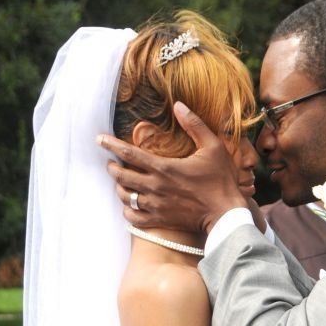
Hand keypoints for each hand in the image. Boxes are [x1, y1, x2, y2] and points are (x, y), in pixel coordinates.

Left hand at [98, 102, 247, 233]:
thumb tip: (179, 105)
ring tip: (120, 181)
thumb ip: (194, 125)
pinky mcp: (159, 220)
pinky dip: (127, 210)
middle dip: (112, 167)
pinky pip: (132, 217)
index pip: (129, 153)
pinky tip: (130, 204)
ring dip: (119, 187)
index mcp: (164, 167)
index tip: (99, 139)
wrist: (226, 214)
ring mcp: (156, 205)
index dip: (111, 145)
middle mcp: (155, 187)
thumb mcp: (213, 147)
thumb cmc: (221, 180)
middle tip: (112, 162)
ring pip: (124, 196)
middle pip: (121, 176)